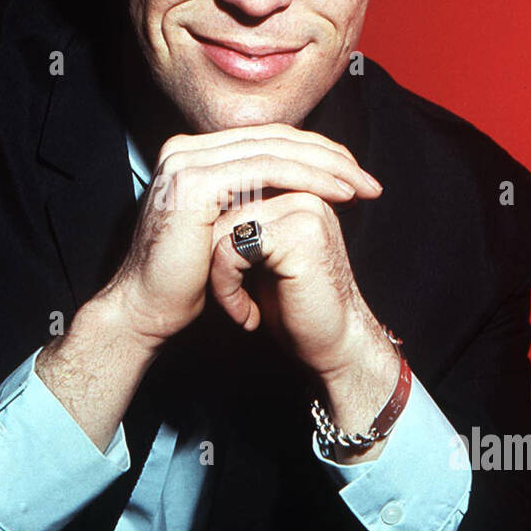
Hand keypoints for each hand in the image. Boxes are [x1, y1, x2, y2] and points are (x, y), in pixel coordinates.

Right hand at [100, 124, 381, 351]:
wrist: (147, 308)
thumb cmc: (188, 280)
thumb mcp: (226, 228)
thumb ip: (250, 199)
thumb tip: (299, 184)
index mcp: (194, 153)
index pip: (266, 139)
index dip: (315, 153)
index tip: (355, 174)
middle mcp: (186, 148)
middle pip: (273, 139)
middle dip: (329, 158)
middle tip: (370, 181)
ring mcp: (187, 161)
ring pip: (274, 152)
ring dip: (326, 168)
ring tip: (361, 188)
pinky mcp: (194, 183)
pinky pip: (264, 171)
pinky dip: (306, 179)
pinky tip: (337, 195)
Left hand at [208, 189, 402, 451]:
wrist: (336, 343)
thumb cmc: (296, 304)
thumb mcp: (263, 255)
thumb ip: (240, 223)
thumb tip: (193, 204)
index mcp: (295, 187)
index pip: (226, 195)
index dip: (212, 239)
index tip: (227, 281)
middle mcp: (302, 190)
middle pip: (220, 209)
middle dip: (211, 258)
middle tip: (230, 300)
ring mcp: (303, 209)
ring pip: (220, 228)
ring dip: (218, 276)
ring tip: (239, 308)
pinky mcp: (298, 235)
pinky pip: (230, 250)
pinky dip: (227, 287)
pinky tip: (247, 315)